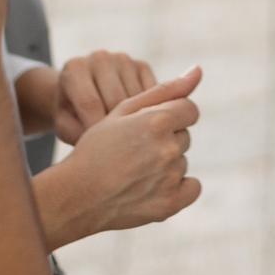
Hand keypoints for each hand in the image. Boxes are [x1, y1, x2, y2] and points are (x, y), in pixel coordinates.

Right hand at [32, 68, 203, 246]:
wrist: (76, 195)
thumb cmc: (96, 148)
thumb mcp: (123, 110)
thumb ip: (164, 90)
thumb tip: (198, 70)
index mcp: (157, 122)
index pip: (189, 110)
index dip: (172, 114)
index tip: (153, 125)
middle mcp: (167, 149)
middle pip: (185, 136)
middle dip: (166, 139)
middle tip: (136, 150)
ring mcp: (169, 179)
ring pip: (183, 161)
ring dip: (167, 163)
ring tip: (136, 170)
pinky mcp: (170, 204)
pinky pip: (192, 188)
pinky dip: (179, 187)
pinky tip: (155, 186)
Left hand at [53, 50, 158, 144]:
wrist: (82, 89)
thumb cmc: (72, 112)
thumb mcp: (65, 125)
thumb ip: (77, 133)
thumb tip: (101, 148)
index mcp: (75, 68)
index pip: (90, 102)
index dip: (97, 130)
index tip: (102, 154)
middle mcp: (99, 58)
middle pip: (116, 99)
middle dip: (120, 129)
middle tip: (123, 154)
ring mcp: (123, 59)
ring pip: (137, 98)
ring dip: (138, 123)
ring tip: (134, 145)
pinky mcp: (142, 65)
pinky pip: (153, 93)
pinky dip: (151, 113)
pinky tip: (144, 128)